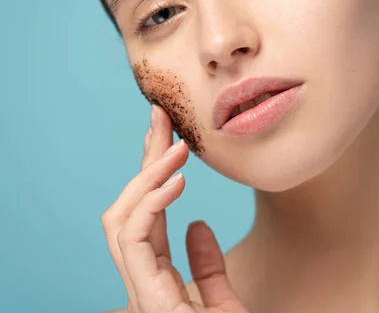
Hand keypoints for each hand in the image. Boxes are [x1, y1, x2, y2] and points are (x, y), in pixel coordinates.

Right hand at [101, 105, 248, 312]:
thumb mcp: (224, 305)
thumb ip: (208, 269)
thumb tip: (198, 226)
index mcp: (157, 281)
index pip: (149, 217)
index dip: (155, 173)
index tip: (170, 134)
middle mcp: (143, 284)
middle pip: (130, 208)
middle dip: (144, 160)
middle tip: (162, 117)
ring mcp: (142, 294)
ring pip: (121, 222)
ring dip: (147, 177)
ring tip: (176, 148)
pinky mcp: (149, 301)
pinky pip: (134, 245)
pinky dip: (150, 206)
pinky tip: (176, 181)